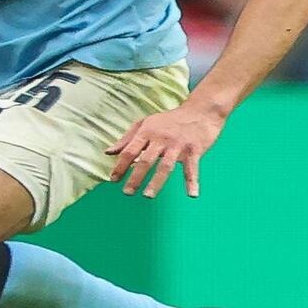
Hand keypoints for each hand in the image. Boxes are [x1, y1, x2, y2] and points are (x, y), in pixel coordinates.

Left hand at [107, 102, 226, 198]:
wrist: (200, 111)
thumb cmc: (169, 120)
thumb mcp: (145, 124)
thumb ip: (126, 139)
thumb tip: (108, 152)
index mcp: (147, 132)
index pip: (130, 150)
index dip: (120, 166)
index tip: (113, 180)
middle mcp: (161, 139)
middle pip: (145, 160)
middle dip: (135, 177)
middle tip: (127, 192)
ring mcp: (178, 145)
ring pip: (165, 166)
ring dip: (156, 182)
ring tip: (148, 196)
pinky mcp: (194, 150)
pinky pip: (192, 168)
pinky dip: (192, 182)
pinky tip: (192, 194)